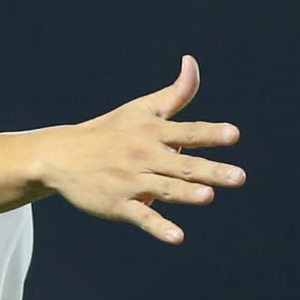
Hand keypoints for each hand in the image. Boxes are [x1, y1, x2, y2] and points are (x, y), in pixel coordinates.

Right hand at [38, 55, 244, 243]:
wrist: (60, 156)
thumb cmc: (109, 131)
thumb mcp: (141, 108)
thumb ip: (176, 92)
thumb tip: (191, 61)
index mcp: (153, 132)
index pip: (188, 132)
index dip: (211, 133)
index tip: (233, 135)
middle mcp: (144, 156)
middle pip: (183, 164)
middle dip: (211, 170)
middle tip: (239, 177)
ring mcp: (131, 182)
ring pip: (164, 188)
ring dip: (186, 193)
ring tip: (208, 196)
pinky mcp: (118, 205)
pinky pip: (142, 217)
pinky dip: (159, 228)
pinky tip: (178, 237)